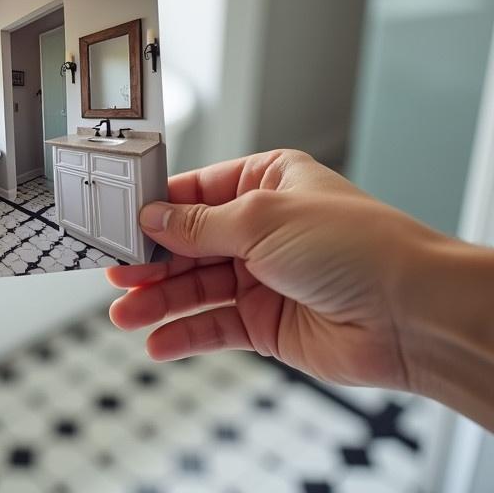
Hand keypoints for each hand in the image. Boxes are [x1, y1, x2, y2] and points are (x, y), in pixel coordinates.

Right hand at [106, 149, 493, 428]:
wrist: (410, 314)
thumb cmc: (358, 246)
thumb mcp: (262, 218)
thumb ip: (199, 224)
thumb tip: (154, 218)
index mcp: (266, 183)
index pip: (195, 193)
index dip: (155, 210)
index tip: (119, 223)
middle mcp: (262, 229)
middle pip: (188, 244)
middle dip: (151, 261)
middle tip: (114, 274)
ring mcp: (263, 277)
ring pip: (195, 287)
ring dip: (159, 301)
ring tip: (125, 315)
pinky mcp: (266, 323)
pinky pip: (213, 326)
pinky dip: (184, 334)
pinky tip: (157, 341)